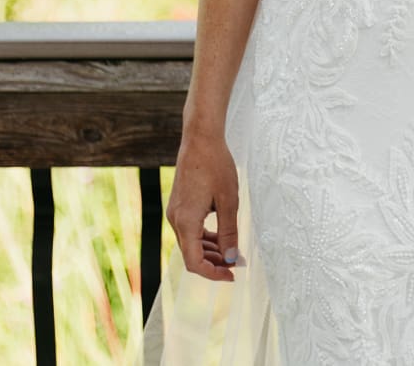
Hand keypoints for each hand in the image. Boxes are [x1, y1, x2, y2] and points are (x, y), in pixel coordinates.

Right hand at [167, 130, 243, 281]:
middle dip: (215, 263)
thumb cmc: (216, 166)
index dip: (213, 274)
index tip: (233, 275)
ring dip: (210, 251)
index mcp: (186, 222)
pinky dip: (205, 238)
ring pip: (191, 243)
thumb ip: (229, 232)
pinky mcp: (179, 206)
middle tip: (238, 264)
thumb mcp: (229, 201)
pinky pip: (190, 230)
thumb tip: (231, 258)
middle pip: (192, 255)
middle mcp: (175, 220)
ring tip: (233, 251)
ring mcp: (175, 213)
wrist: (200, 140)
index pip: (194, 262)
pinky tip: (222, 237)